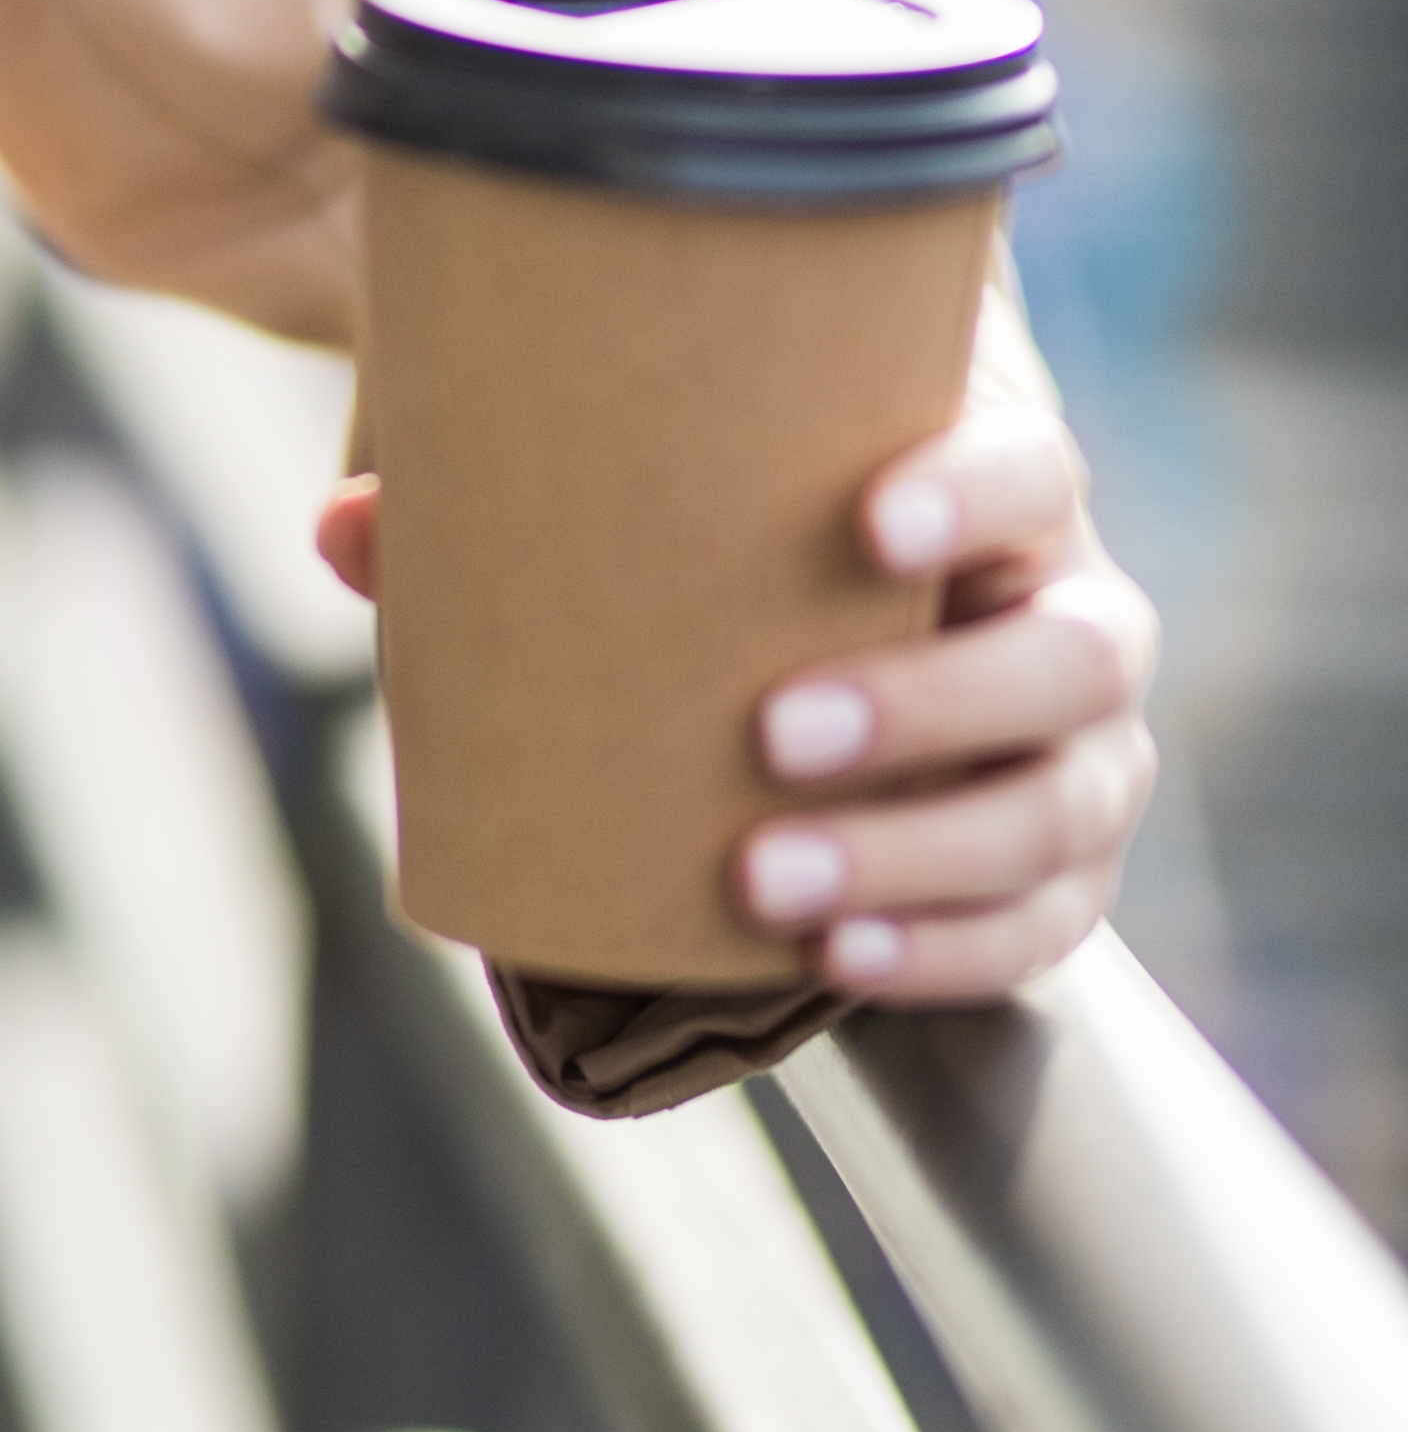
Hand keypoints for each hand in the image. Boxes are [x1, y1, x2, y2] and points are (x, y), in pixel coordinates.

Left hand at [314, 405, 1159, 1005]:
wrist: (845, 676)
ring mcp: (1084, 760)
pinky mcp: (1064, 882)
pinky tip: (839, 964)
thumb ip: (520, 519)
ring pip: (1056, 811)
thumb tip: (346, 529)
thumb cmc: (744, 569)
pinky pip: (1040, 935)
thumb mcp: (666, 528)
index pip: (1035, 467)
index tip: (865, 523)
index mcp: (999, 499)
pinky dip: (946, 953)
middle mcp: (1075, 618)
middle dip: (927, 700)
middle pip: (1066, 656)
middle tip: (768, 735)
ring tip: (766, 883)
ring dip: (918, 853)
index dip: (973, 490)